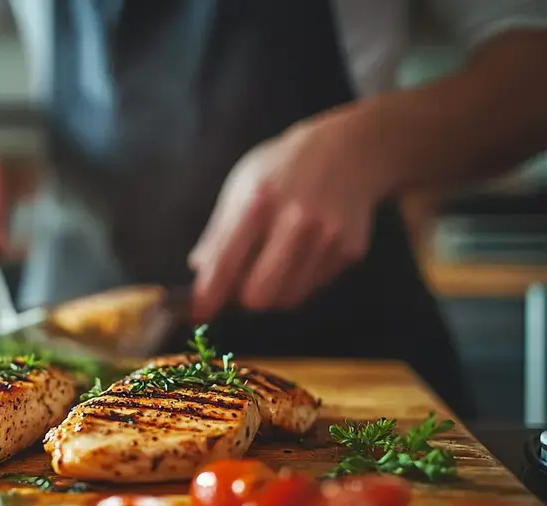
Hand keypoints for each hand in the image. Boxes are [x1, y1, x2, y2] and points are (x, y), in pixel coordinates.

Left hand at [188, 112, 388, 321]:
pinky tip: (299, 253)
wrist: (349, 151)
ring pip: (287, 299)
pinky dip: (297, 281)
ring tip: (269, 265)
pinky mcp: (350, 251)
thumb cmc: (283, 168)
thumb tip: (199, 271)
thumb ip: (218, 233)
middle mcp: (297, 221)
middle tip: (237, 285)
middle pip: (259, 296)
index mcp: (259, 201)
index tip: (197, 312)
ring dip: (270, 293)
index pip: (226, 263)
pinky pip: (312, 287)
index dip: (208, 295)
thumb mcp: (241, 186)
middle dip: (241, 300)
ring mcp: (328, 238)